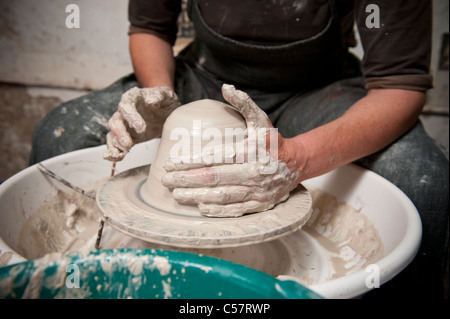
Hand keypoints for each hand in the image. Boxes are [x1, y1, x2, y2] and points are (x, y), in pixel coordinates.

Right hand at [104, 86, 179, 160]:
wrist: (167, 110)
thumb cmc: (165, 100)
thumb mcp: (166, 95)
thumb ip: (159, 96)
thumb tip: (151, 102)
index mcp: (132, 97)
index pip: (126, 105)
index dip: (131, 117)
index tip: (141, 128)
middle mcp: (124, 110)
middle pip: (116, 121)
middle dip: (120, 133)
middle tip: (128, 144)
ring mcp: (124, 124)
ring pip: (113, 133)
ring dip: (116, 143)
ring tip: (123, 152)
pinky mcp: (127, 136)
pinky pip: (116, 143)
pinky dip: (115, 151)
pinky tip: (117, 158)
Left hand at [161, 84, 300, 216]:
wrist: (296, 164)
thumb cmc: (273, 142)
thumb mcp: (261, 120)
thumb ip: (244, 103)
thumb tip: (226, 87)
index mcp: (251, 151)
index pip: (214, 158)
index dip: (190, 161)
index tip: (171, 163)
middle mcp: (253, 172)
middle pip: (213, 178)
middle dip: (186, 180)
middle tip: (165, 180)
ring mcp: (257, 191)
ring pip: (221, 196)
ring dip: (196, 195)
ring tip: (176, 194)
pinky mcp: (259, 204)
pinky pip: (234, 210)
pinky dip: (216, 210)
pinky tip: (199, 207)